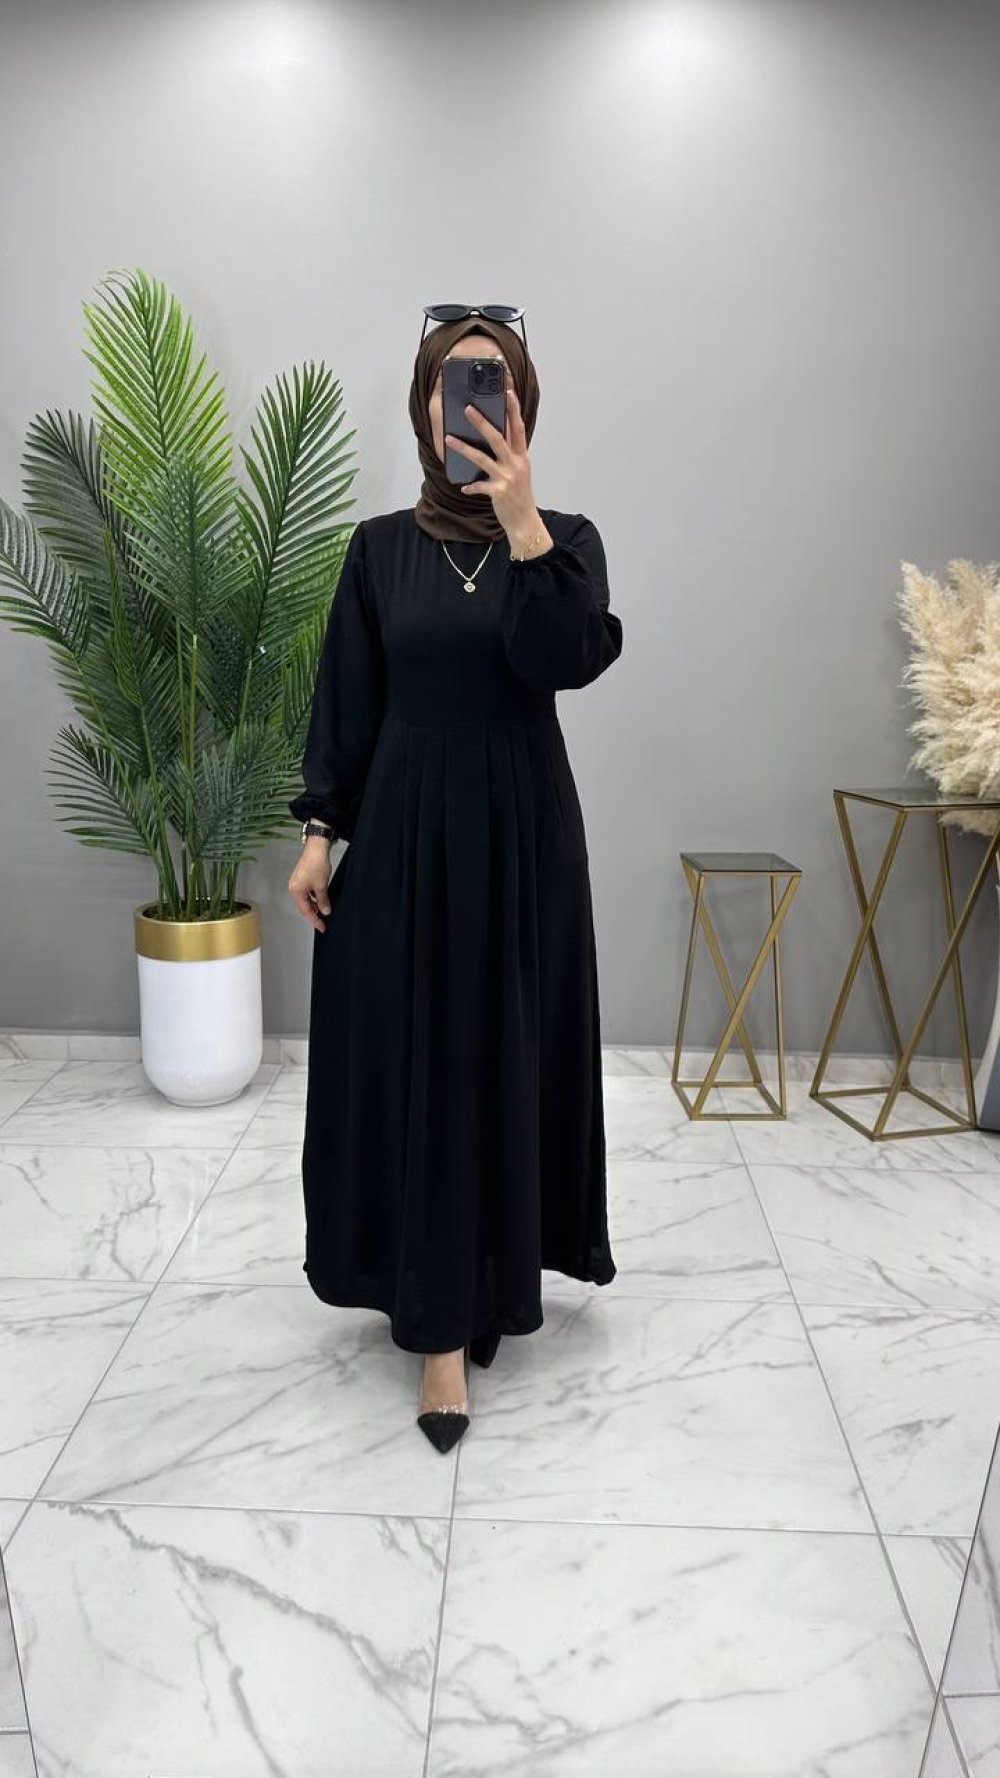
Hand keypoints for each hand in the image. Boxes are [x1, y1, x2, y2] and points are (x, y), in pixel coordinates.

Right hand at [288, 837, 332, 931]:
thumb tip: (325, 911)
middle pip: (304, 906)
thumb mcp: (322, 885)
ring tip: (324, 911)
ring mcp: (297, 882)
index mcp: (296, 891)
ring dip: (314, 905)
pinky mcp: (302, 877)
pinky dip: (314, 897)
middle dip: (314, 914)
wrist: (317, 847)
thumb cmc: (317, 864)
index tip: (322, 927)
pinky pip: (307, 892)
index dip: (315, 920)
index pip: (306, 911)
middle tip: (323, 922)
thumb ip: (323, 900)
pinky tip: (321, 899)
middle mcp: (294, 888)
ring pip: (306, 899)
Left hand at [444, 385, 540, 540]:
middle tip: (468, 409)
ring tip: (449, 439)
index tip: (508, 391)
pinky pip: (480, 486)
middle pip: (497, 437)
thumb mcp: (519, 471)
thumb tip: (491, 438)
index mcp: (522, 456)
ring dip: (464, 448)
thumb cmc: (520, 495)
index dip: (514, 408)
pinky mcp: (499, 492)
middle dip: (482, 422)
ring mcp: (507, 478)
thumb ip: (509, 454)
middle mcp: (516, 464)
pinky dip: (471, 486)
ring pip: (482, 458)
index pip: (518, 427)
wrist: (525, 522)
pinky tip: (464, 487)